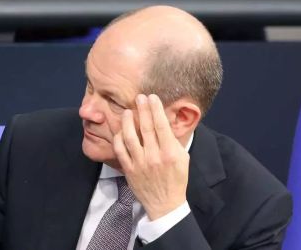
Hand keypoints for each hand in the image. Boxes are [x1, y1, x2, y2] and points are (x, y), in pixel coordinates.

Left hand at [113, 94, 188, 219]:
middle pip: (146, 127)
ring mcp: (140, 163)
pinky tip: (120, 130)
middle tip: (139, 97)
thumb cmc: (176, 179)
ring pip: (130, 136)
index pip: (161, 125)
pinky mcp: (129, 169)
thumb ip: (173, 140)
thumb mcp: (182, 158)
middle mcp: (155, 156)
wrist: (164, 203)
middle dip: (142, 109)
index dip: (156, 109)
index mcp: (170, 153)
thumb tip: (163, 121)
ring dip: (127, 121)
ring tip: (127, 111)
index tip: (152, 97)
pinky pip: (120, 149)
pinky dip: (118, 138)